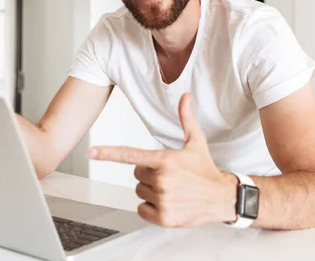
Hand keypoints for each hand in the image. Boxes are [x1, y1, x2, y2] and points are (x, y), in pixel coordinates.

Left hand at [88, 93, 236, 226]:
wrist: (222, 197)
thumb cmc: (205, 169)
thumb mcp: (196, 142)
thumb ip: (186, 119)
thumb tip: (185, 97)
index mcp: (165, 160)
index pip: (130, 155)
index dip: (109, 153)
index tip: (92, 152)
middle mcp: (162, 180)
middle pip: (137, 175)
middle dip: (149, 175)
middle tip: (170, 176)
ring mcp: (162, 200)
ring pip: (139, 192)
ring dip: (151, 191)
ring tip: (172, 190)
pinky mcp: (164, 217)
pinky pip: (141, 210)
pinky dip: (151, 208)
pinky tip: (168, 203)